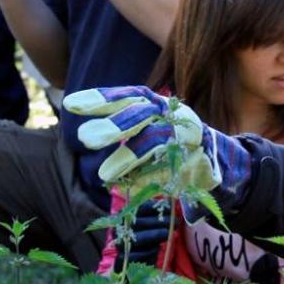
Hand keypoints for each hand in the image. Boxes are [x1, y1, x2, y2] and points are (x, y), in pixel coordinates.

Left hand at [65, 86, 252, 206]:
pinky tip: (133, 187)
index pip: (126, 96)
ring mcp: (185, 133)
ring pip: (155, 141)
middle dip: (113, 125)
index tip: (70, 104)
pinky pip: (170, 167)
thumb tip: (85, 136)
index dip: (99, 98)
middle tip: (85, 138)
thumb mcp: (142, 130)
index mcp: (154, 102)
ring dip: (128, 158)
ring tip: (104, 175)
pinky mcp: (197, 156)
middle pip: (140, 114)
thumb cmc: (168, 143)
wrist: (213, 159)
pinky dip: (150, 178)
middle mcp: (170, 112)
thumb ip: (119, 129)